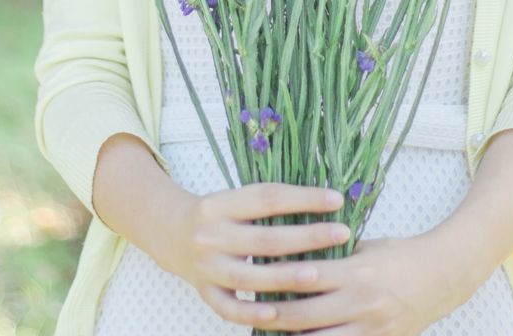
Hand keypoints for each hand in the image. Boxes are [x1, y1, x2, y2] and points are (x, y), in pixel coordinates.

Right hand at [148, 180, 351, 328]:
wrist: (171, 233)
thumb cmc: (218, 213)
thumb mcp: (235, 198)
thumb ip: (269, 203)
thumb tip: (322, 201)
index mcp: (221, 203)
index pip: (268, 198)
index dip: (304, 198)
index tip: (336, 199)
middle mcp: (211, 234)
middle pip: (264, 239)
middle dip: (307, 237)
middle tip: (341, 233)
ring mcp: (206, 266)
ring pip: (250, 277)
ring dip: (286, 277)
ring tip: (320, 274)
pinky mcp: (204, 293)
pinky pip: (230, 308)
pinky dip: (253, 313)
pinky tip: (278, 315)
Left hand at [257, 232, 447, 334]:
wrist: (443, 276)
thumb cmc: (401, 254)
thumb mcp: (367, 246)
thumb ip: (334, 256)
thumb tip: (296, 258)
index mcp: (356, 272)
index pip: (304, 278)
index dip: (275, 281)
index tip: (252, 280)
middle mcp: (360, 304)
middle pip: (303, 316)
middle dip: (272, 316)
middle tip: (249, 312)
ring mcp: (370, 330)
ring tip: (268, 332)